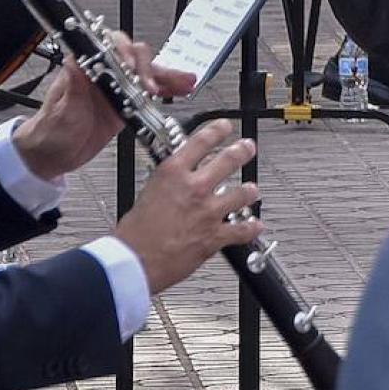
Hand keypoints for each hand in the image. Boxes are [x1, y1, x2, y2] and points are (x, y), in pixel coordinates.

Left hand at [12, 34, 194, 180]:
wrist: (53, 156)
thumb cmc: (51, 132)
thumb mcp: (61, 112)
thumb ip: (71, 88)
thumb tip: (75, 61)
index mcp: (84, 68)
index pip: (107, 46)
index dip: (122, 51)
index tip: (131, 66)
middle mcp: (103, 73)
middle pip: (132, 56)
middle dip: (147, 67)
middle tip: (152, 86)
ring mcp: (117, 87)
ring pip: (146, 72)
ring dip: (166, 75)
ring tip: (186, 81)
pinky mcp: (127, 103)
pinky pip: (150, 92)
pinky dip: (167, 89)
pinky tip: (183, 89)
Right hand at [112, 120, 262, 295]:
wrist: (133, 262)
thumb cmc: (133, 235)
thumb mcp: (146, 193)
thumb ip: (168, 184)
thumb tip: (176, 180)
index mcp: (173, 173)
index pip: (201, 141)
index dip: (217, 130)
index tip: (225, 126)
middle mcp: (195, 188)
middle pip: (229, 160)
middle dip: (242, 150)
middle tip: (247, 148)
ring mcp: (208, 211)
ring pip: (242, 193)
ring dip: (250, 191)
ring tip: (252, 189)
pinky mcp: (215, 236)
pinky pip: (242, 230)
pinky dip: (251, 228)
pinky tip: (255, 225)